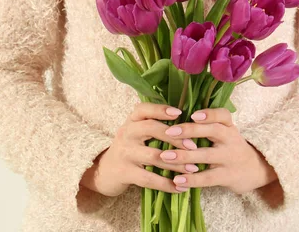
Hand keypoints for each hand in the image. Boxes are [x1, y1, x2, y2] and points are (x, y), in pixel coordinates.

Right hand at [79, 103, 200, 196]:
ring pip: (154, 156)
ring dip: (177, 163)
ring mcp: (124, 153)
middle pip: (151, 129)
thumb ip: (155, 125)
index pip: (144, 109)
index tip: (179, 113)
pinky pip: (149, 178)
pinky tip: (180, 188)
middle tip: (193, 146)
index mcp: (131, 120)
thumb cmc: (130, 149)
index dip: (161, 109)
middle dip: (175, 137)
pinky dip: (167, 184)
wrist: (105, 171)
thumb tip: (188, 124)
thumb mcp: (137, 132)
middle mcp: (126, 133)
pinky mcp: (124, 172)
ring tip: (193, 168)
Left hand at [159, 108, 278, 193]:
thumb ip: (206, 126)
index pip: (223, 115)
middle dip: (190, 130)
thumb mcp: (225, 133)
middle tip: (169, 132)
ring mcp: (229, 158)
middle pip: (213, 131)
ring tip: (165, 156)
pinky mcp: (227, 176)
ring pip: (206, 155)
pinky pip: (208, 178)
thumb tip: (172, 117)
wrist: (254, 170)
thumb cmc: (230, 147)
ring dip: (184, 156)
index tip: (193, 114)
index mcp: (228, 126)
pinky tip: (176, 179)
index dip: (209, 114)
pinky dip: (191, 179)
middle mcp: (231, 139)